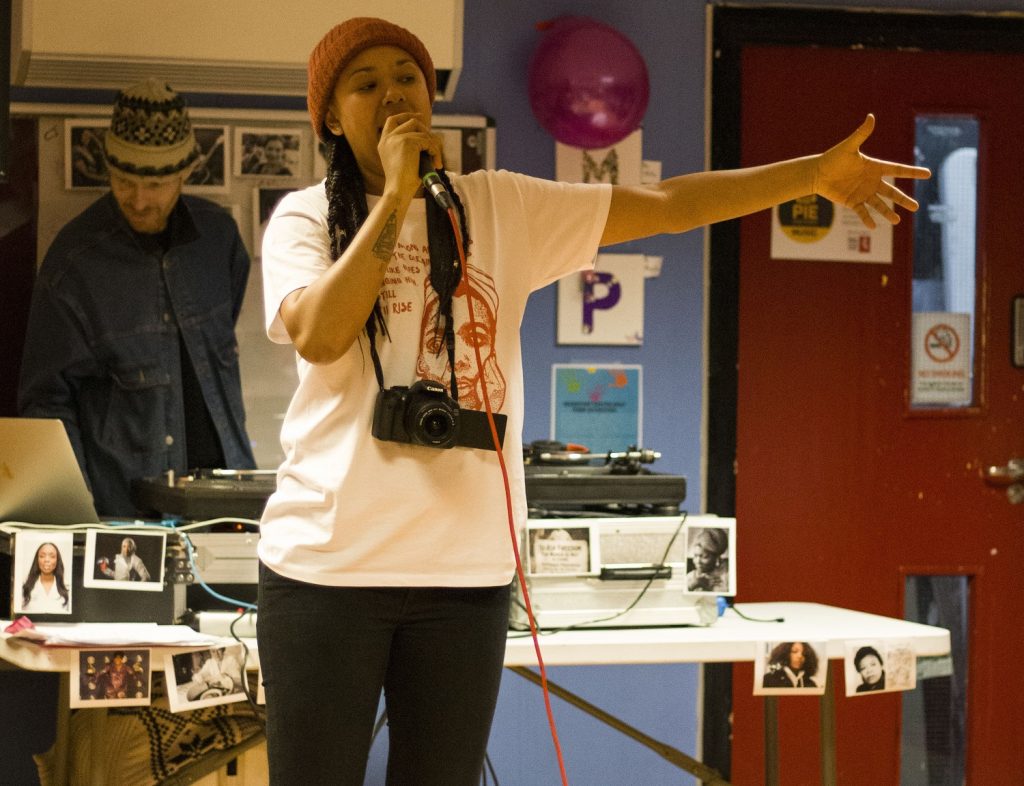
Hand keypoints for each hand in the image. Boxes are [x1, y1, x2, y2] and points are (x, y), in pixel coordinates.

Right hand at [377, 112, 440, 195]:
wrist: (398, 191)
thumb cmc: (403, 183)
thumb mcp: (403, 161)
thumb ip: (410, 147)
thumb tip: (428, 137)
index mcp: (384, 143)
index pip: (392, 120)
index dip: (406, 116)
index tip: (419, 117)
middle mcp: (388, 138)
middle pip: (411, 122)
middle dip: (426, 130)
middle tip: (434, 144)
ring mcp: (397, 138)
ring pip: (422, 132)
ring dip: (433, 145)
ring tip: (435, 161)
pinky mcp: (407, 142)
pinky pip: (428, 142)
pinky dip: (435, 152)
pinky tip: (435, 164)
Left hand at [813, 113, 930, 228]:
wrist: (817, 173)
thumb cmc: (833, 158)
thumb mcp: (848, 146)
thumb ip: (861, 134)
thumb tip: (871, 116)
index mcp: (874, 167)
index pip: (897, 170)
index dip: (912, 172)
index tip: (928, 174)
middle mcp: (871, 181)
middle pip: (892, 191)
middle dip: (903, 199)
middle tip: (916, 207)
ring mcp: (863, 193)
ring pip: (879, 204)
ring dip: (888, 212)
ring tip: (897, 221)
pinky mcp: (852, 202)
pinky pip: (862, 212)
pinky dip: (867, 219)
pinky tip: (873, 227)